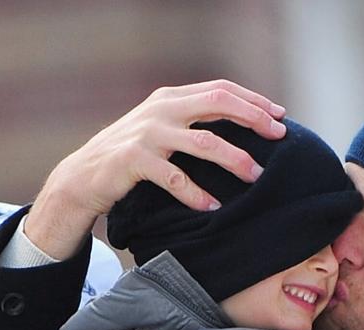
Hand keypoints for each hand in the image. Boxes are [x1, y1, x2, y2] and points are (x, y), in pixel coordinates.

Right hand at [25, 80, 286, 258]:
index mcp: (172, 97)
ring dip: (235, 159)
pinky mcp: (134, 160)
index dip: (253, 101)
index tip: (280, 116)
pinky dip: (197, 194)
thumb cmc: (132, 156)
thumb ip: (193, 121)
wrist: (83, 176)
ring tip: (256, 177)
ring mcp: (147, 133)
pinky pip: (175, 178)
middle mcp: (161, 109)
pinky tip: (214, 207)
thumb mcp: (162, 129)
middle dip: (253, 118)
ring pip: (203, 142)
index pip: (221, 89)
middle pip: (218, 103)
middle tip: (278, 137)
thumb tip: (243, 127)